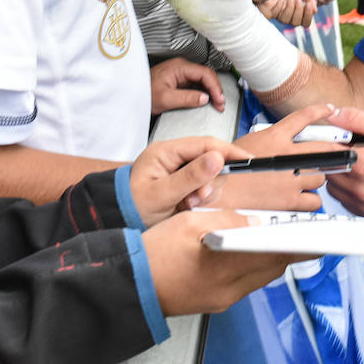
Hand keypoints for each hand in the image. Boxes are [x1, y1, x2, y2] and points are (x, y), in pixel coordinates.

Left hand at [128, 135, 249, 225]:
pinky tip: (187, 205)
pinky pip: (202, 185)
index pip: (205, 144)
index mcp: (166, 151)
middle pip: (210, 159)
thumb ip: (190, 176)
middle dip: (211, 180)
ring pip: (209, 174)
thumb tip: (217, 158)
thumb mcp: (162, 194)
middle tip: (198, 198)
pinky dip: (201, 196)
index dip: (228, 151)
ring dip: (205, 191)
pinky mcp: (182, 182)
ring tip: (188, 204)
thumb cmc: (131, 206)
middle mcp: (174, 157)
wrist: (116, 220)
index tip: (247, 160)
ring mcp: (178, 169)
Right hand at [143, 209, 305, 314]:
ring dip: (271, 257)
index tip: (316, 235)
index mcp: (225, 265)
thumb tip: (257, 220)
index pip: (275, 255)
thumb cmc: (154, 253)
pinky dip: (253, 266)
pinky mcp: (215, 302)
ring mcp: (222, 298)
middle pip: (272, 268)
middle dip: (289, 248)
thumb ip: (229, 220)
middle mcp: (228, 288)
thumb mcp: (191, 221)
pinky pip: (246, 284)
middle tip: (302, 230)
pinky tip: (249, 251)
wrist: (130, 282)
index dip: (299, 244)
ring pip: (261, 277)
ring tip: (278, 236)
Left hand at [149, 58, 225, 114]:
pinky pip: (196, 84)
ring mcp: (181, 73)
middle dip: (216, 90)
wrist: (130, 94)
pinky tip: (207, 101)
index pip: (205, 73)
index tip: (219, 100)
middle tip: (220, 105)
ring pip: (203, 80)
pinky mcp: (179, 80)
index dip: (215, 87)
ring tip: (216, 104)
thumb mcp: (165, 99)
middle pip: (206, 75)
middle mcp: (182, 67)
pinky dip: (204, 92)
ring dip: (211, 91)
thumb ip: (187, 98)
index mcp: (179, 67)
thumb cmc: (143, 94)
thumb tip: (205, 98)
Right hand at [219, 104, 340, 212]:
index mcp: (274, 138)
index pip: (303, 118)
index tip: (330, 109)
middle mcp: (286, 156)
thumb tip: (284, 142)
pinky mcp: (290, 200)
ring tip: (301, 180)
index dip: (320, 111)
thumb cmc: (225, 171)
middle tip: (331, 156)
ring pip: (321, 176)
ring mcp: (291, 179)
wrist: (217, 194)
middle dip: (330, 153)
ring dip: (315, 178)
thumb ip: (269, 142)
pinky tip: (300, 199)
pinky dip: (310, 201)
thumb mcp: (245, 144)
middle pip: (324, 149)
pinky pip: (315, 200)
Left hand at [258, 0, 316, 27]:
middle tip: (298, 0)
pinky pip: (275, 15)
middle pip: (296, 23)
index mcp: (298, 11)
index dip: (308, 16)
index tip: (309, 5)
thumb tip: (315, 11)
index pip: (305, 22)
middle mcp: (289, 15)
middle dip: (299, 11)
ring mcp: (279, 13)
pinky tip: (281, 1)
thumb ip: (310, 0)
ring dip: (290, 9)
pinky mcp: (269, 10)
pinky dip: (279, 9)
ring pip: (286, 21)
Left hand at [323, 106, 363, 222]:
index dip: (328, 141)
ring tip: (362, 166)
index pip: (326, 152)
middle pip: (327, 170)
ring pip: (334, 188)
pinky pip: (347, 202)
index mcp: (363, 164)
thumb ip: (359, 120)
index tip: (335, 138)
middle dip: (335, 158)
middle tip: (353, 150)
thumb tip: (335, 114)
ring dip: (340, 175)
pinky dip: (350, 191)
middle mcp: (361, 189)